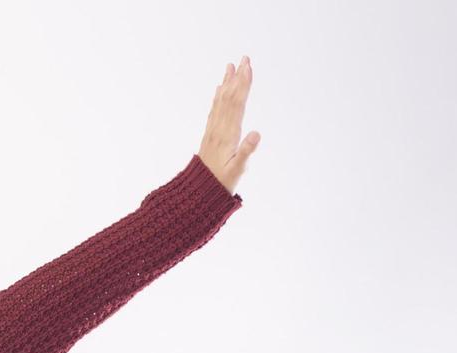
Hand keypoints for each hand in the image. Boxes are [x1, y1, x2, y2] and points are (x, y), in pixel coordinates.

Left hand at [198, 55, 259, 195]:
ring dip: (227, 83)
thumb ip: (247, 151)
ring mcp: (214, 130)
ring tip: (231, 66)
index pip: (237, 104)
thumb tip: (257, 134)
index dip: (243, 85)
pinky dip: (219, 96)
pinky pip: (215, 110)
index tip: (248, 67)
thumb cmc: (221, 181)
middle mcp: (219, 128)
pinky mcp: (211, 133)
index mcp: (228, 134)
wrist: (199, 190)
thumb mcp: (237, 169)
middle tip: (244, 58)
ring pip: (221, 101)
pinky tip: (220, 87)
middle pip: (230, 98)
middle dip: (238, 78)